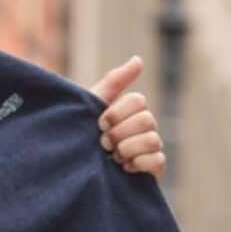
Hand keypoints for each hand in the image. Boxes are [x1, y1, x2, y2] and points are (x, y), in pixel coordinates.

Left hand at [89, 55, 165, 177]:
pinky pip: (158, 161)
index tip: (99, 124)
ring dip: (127, 149)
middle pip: (147, 119)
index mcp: (131, 111)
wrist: (72, 172)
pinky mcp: (152, 170)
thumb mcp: (91, 106)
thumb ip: (114, 82)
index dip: (117, 112)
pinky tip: (124, 168)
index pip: (138, 100)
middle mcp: (144, 128)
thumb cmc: (81, 136)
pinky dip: (139, 164)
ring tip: (112, 157)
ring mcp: (150, 149)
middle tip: (103, 144)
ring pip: (153, 139)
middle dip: (119, 133)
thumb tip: (139, 59)